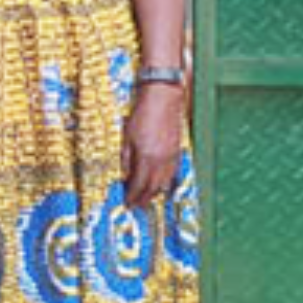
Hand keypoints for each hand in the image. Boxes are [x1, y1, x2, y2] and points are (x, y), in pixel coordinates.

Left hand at [122, 84, 184, 208]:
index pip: (139, 185)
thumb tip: (124, 174)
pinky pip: (172, 172)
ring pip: (165, 182)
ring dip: (155, 192)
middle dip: (144, 199)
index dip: (132, 196)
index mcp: (147, 158)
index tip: (127, 203)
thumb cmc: (142, 113)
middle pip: (153, 188)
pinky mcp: (178, 150)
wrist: (163, 97)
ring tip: (147, 197)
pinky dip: (165, 181)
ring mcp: (172, 156)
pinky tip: (161, 182)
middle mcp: (161, 161)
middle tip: (136, 206)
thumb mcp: (127, 135)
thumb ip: (126, 157)